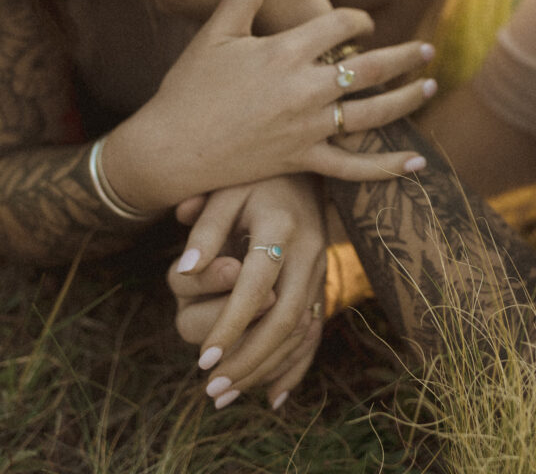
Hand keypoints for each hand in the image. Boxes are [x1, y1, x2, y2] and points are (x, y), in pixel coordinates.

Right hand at [104, 0, 435, 209]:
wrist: (169, 149)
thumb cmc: (188, 87)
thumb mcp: (216, 32)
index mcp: (285, 51)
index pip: (341, 24)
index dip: (358, 19)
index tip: (363, 21)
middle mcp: (304, 89)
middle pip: (371, 68)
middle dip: (404, 57)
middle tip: (428, 50)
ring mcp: (307, 128)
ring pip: (372, 113)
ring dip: (407, 100)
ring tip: (431, 87)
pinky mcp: (302, 160)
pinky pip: (353, 166)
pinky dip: (387, 167)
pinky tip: (417, 164)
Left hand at [168, 176, 325, 408]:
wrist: (306, 166)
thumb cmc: (254, 178)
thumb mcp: (227, 190)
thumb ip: (205, 228)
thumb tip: (185, 269)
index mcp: (281, 225)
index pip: (257, 285)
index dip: (230, 324)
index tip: (202, 359)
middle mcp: (308, 250)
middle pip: (284, 317)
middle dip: (248, 358)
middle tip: (211, 388)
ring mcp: (320, 267)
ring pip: (300, 330)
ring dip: (264, 367)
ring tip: (226, 395)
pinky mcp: (323, 280)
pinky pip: (315, 329)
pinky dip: (296, 365)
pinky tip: (273, 396)